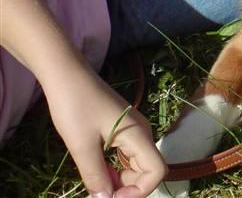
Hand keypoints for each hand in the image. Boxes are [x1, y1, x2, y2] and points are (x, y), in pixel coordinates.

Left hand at [43, 65, 166, 197]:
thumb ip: (96, 176)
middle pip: (148, 170)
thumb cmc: (75, 107)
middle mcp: (141, 133)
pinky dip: (115, 169)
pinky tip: (97, 169)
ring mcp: (132, 130)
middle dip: (128, 188)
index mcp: (138, 135)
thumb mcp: (82, 146)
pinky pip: (126, 156)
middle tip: (99, 193)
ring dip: (120, 180)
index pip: (156, 172)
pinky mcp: (122, 128)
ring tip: (95, 182)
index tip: (110, 197)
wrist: (67, 74)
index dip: (138, 192)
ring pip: (136, 165)